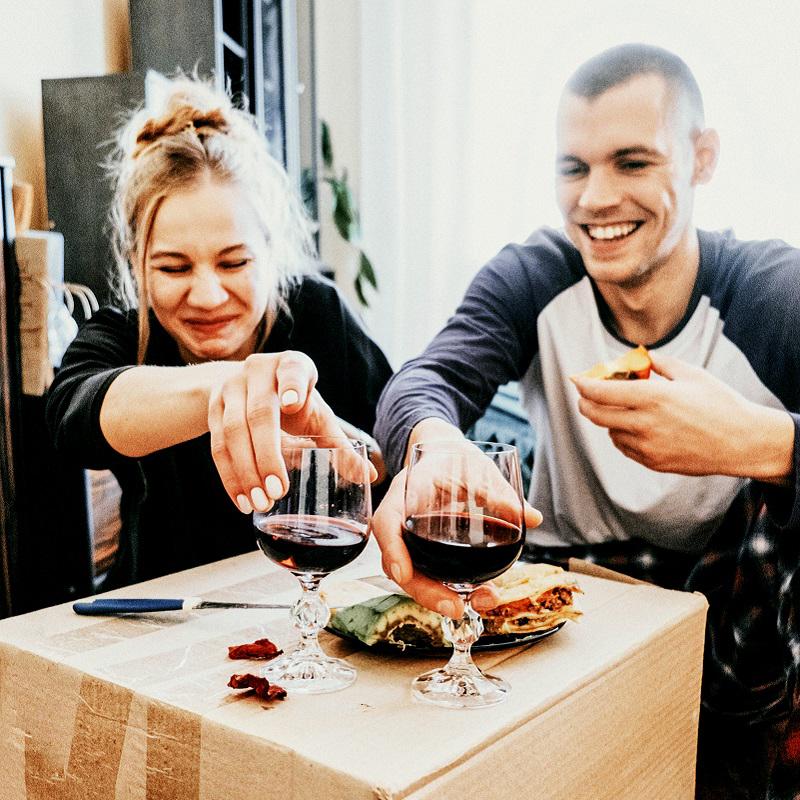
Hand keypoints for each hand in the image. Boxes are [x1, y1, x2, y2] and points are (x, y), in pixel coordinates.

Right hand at [207, 351, 375, 512]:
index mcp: (292, 365)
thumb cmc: (294, 401)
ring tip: (260, 502)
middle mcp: (258, 371)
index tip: (292, 404)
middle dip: (267, 454)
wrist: (247, 384)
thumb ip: (340, 446)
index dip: (292, 386)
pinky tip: (241, 500)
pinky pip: (216, 446)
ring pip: (232, 432)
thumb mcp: (318, 416)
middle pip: (259, 412)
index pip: (292, 371)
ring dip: (245, 471)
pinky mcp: (213, 408)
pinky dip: (229, 476)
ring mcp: (231, 388)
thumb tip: (370, 476)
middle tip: (278, 490)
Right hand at [371, 463, 542, 619]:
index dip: (393, 551)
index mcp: (402, 495)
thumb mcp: (473, 467)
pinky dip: (453, 589)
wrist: (446, 453)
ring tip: (481, 602)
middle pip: (399, 564)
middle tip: (454, 608)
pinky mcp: (427, 551)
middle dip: (425, 591)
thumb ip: (497, 491)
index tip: (404, 573)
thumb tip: (530, 517)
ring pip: (415, 576)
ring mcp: (412, 541)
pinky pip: (432, 574)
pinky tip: (481, 594)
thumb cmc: (454, 456)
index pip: (386, 525)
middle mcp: (401, 523)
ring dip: (441, 597)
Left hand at [571, 352, 791, 478]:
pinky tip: (636, 427)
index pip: (602, 392)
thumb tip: (642, 356)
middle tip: (585, 396)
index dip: (584, 385)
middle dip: (585, 404)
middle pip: (596, 415)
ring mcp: (648, 446)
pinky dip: (623, 436)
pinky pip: (625, 448)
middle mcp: (645, 423)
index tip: (576, 379)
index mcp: (653, 397)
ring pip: (610, 432)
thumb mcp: (692, 374)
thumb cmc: (720, 403)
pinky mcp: (653, 462)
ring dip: (609, 420)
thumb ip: (661, 363)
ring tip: (623, 410)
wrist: (743, 442)